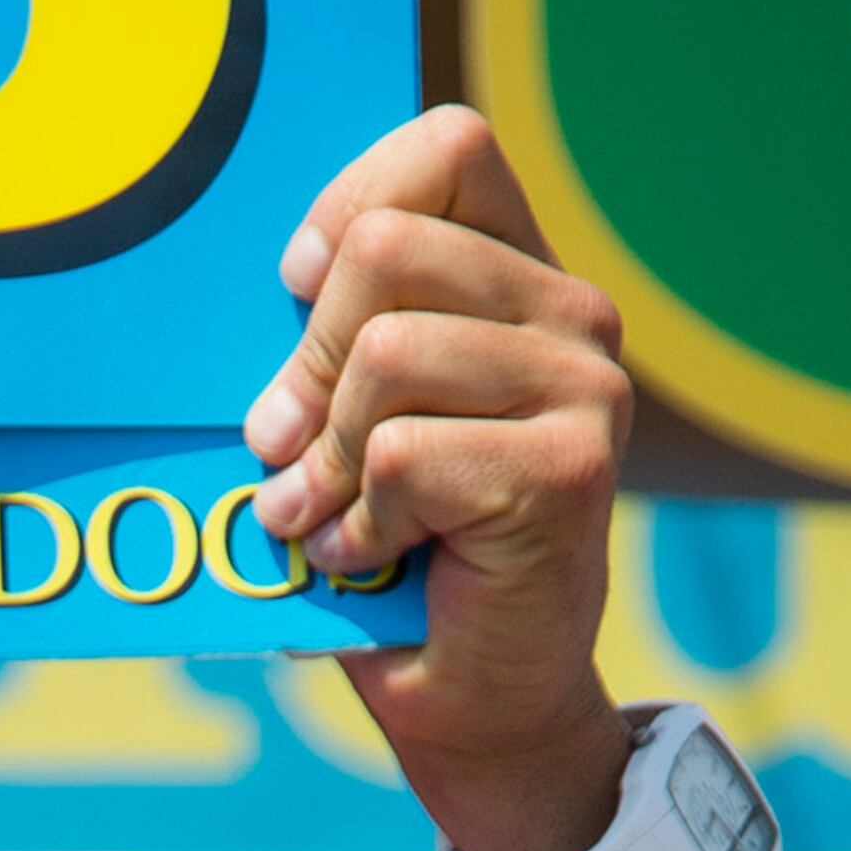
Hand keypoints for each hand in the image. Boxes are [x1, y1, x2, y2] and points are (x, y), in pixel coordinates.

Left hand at [244, 107, 635, 850]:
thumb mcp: (352, 418)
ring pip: (386, 357)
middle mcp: (573, 314)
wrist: (478, 700)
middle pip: (388, 254)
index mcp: (523, 276)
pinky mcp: (570, 470)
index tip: (297, 291)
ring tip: (322, 517)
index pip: (446, 150)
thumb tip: (263, 280)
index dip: (350, 209)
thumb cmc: (400, 555)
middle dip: (303, 362)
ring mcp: (586, 388)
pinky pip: (403, 454)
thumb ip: (334, 334)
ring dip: (325, 458)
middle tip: (282, 449)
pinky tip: (370, 556)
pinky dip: (357, 521)